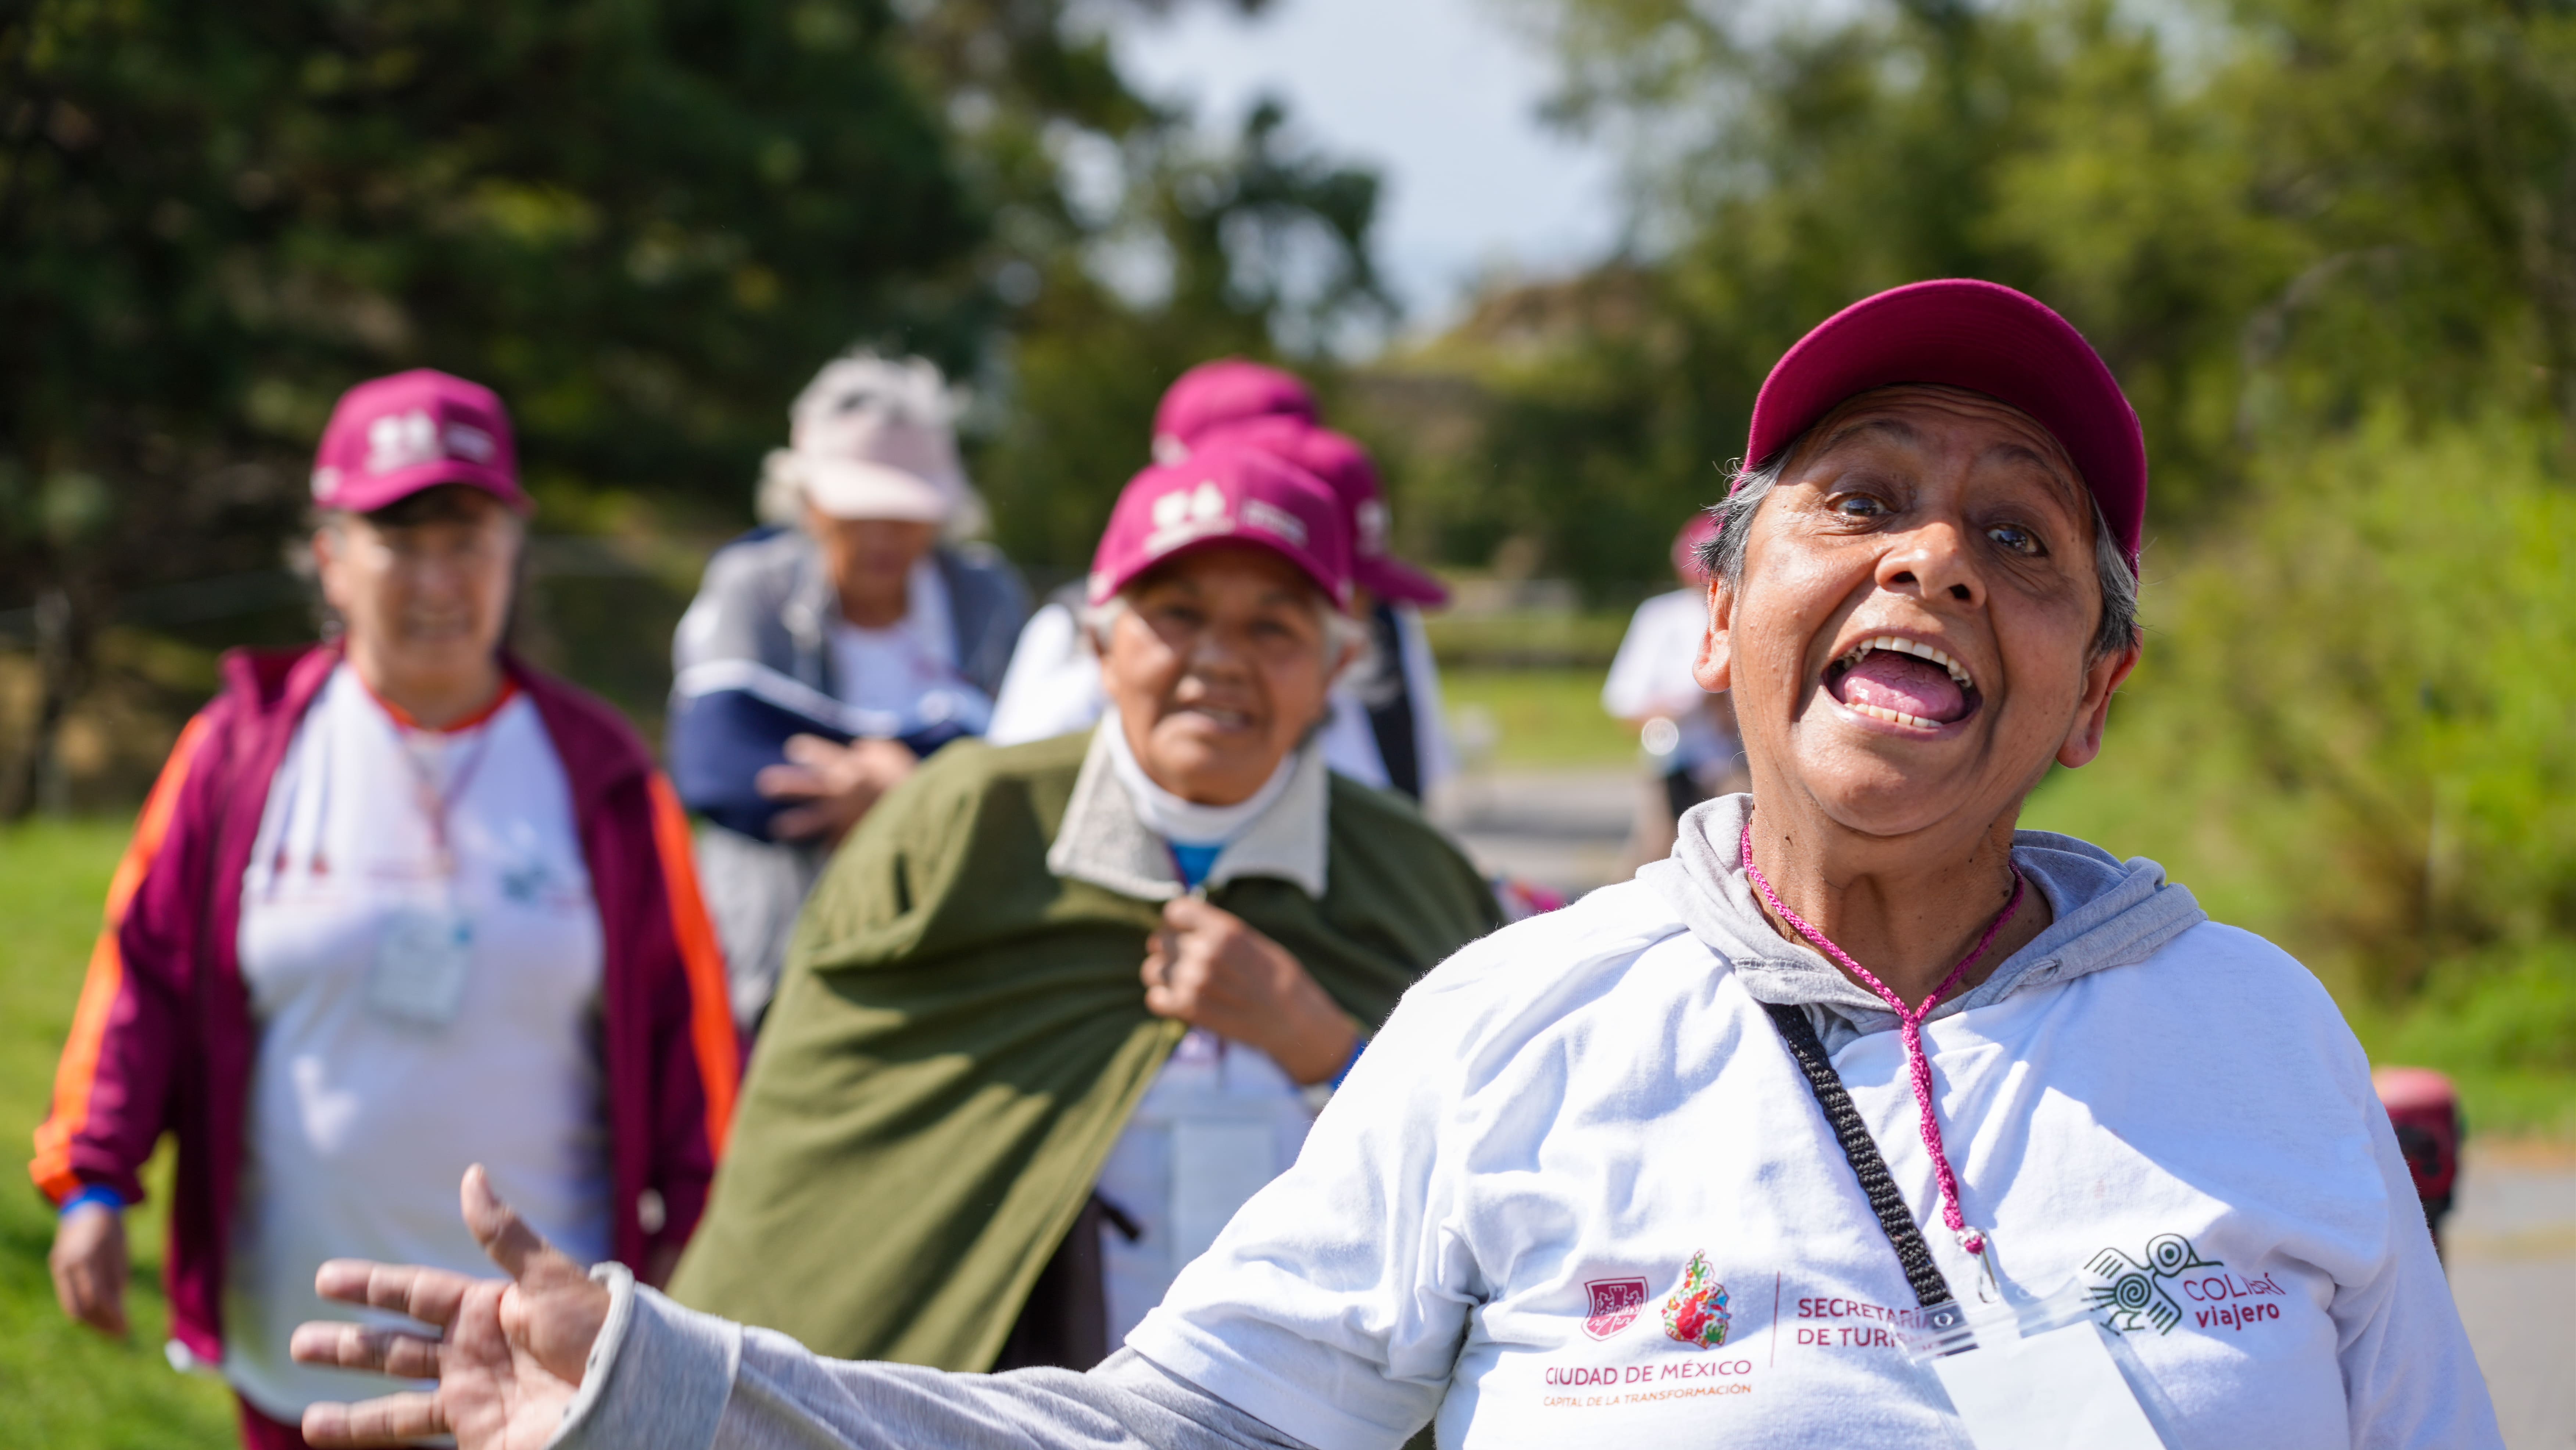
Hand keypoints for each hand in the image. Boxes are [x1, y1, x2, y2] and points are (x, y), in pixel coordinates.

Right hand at [50, 1201, 128, 1336]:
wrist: (87, 1205)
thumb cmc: (110, 1228)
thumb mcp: (120, 1251)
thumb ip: (117, 1280)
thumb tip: (118, 1313)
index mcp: (86, 1256)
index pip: (96, 1297)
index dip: (111, 1316)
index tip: (126, 1329)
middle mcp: (67, 1264)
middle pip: (80, 1307)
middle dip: (101, 1324)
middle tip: (120, 1335)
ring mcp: (58, 1267)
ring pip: (72, 1306)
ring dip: (92, 1321)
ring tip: (113, 1330)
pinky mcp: (57, 1269)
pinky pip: (68, 1296)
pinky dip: (83, 1309)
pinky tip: (100, 1316)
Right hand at [293, 1165, 611, 1448]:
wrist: (632, 1398)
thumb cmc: (600, 1335)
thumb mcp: (550, 1279)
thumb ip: (504, 1234)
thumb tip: (471, 1174)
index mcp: (491, 1308)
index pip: (416, 1293)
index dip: (371, 1286)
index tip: (325, 1279)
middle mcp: (476, 1352)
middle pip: (396, 1347)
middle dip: (350, 1346)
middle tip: (300, 1343)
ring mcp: (474, 1396)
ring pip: (396, 1398)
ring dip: (351, 1409)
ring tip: (307, 1415)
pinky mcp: (479, 1435)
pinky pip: (412, 1435)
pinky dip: (371, 1436)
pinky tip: (332, 1436)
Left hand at [756, 734, 915, 843]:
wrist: (916, 821)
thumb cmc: (907, 784)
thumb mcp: (893, 757)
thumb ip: (875, 750)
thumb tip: (860, 747)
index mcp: (850, 768)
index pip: (821, 755)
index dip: (806, 750)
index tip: (793, 749)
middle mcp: (838, 793)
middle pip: (803, 786)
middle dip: (784, 785)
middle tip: (765, 784)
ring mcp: (840, 820)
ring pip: (808, 823)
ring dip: (792, 826)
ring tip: (778, 828)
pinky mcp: (846, 843)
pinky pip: (831, 846)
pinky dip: (828, 847)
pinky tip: (822, 849)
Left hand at [1141, 897, 1360, 1084]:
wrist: (1292, 1019)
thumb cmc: (1275, 975)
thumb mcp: (1249, 938)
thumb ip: (1214, 928)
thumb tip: (1183, 919)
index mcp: (1223, 929)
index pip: (1174, 910)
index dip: (1176, 921)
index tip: (1183, 929)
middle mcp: (1204, 953)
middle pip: (1159, 939)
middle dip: (1169, 947)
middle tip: (1185, 958)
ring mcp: (1193, 983)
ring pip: (1151, 969)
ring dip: (1163, 973)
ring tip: (1183, 980)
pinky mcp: (1188, 1011)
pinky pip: (1154, 999)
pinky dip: (1163, 998)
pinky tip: (1180, 999)